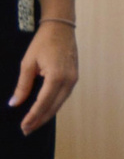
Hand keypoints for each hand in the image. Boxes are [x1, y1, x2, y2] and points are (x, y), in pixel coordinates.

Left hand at [12, 19, 76, 135]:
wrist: (61, 28)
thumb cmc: (43, 43)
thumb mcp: (28, 63)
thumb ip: (23, 85)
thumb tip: (14, 103)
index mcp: (57, 77)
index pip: (43, 103)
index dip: (32, 116)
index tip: (23, 127)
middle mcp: (68, 81)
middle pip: (54, 107)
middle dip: (40, 120)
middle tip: (26, 130)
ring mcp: (74, 79)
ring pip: (60, 103)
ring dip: (47, 114)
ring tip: (34, 123)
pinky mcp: (74, 77)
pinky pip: (63, 96)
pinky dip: (53, 105)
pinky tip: (45, 110)